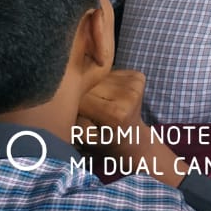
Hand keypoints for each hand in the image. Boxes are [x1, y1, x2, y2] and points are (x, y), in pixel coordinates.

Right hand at [77, 70, 184, 188]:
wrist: (132, 135)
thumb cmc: (104, 139)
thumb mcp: (85, 139)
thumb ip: (75, 122)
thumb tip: (71, 103)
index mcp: (115, 114)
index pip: (82, 99)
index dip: (76, 106)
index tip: (80, 115)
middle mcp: (129, 96)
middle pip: (92, 85)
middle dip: (85, 94)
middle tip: (91, 108)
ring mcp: (136, 85)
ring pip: (101, 77)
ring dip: (96, 86)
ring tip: (101, 99)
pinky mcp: (139, 77)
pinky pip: (113, 72)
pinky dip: (107, 80)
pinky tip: (110, 92)